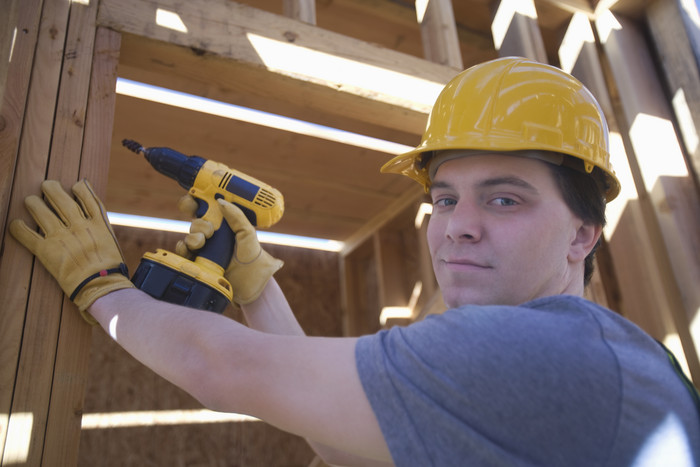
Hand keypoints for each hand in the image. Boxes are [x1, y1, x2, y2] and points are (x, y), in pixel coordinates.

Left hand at [10, 180, 133, 323]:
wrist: (101, 286)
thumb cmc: (110, 266)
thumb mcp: (111, 238)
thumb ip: (100, 219)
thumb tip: (91, 202)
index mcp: (96, 223)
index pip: (84, 196)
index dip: (78, 187)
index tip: (73, 186)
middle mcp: (78, 226)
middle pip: (60, 199)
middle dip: (50, 189)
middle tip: (46, 186)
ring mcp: (61, 238)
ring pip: (41, 212)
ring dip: (33, 203)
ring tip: (30, 200)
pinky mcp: (47, 251)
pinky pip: (26, 235)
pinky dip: (18, 228)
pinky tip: (16, 223)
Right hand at [176, 195, 282, 304]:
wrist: (251, 285)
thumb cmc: (253, 259)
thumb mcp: (248, 234)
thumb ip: (237, 217)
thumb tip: (220, 201)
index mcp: (226, 225)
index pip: (208, 208)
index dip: (197, 200)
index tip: (194, 195)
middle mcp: (214, 236)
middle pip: (196, 220)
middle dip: (197, 220)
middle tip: (208, 229)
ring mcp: (205, 249)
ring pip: (190, 235)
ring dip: (194, 236)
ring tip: (204, 242)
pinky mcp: (197, 263)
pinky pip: (183, 251)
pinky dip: (184, 248)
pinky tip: (191, 249)